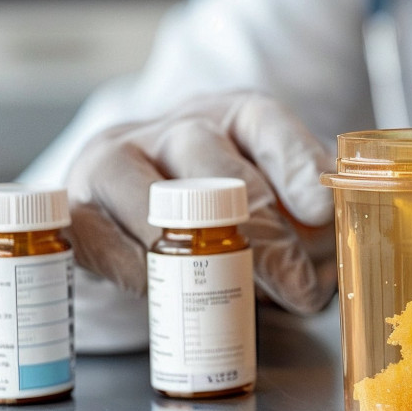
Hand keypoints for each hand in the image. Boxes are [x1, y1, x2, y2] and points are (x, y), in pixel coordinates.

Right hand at [65, 90, 336, 313]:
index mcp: (235, 115)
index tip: (323, 212)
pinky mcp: (77, 203)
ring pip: (151, 194)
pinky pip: (95, 233)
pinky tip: (166, 292)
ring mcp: (118, 158)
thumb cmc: (226, 210)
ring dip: (196, 253)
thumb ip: (307, 226)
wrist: (137, 215)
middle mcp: (177, 127)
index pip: (268, 125)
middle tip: (298, 283)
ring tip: (238, 296)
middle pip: (215, 166)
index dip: (297, 166)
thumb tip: (334, 269)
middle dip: (262, 232)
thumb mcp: (278, 204)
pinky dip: (134, 267)